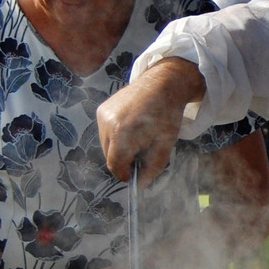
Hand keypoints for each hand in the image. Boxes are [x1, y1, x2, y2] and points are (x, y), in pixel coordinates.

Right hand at [97, 57, 203, 183]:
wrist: (162, 84)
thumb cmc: (166, 115)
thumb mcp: (165, 145)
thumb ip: (153, 167)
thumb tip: (141, 185)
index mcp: (123, 134)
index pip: (116, 166)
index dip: (125, 174)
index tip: (135, 174)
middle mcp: (108, 124)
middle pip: (110, 156)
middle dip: (124, 160)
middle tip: (142, 153)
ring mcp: (102, 115)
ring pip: (106, 145)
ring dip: (119, 148)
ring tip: (138, 138)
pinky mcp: (101, 109)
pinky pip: (105, 132)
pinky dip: (116, 136)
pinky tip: (132, 127)